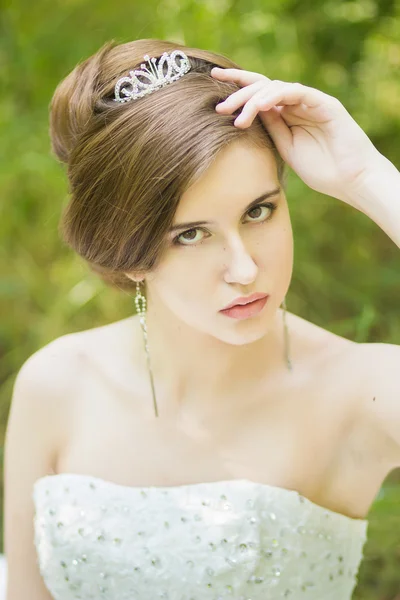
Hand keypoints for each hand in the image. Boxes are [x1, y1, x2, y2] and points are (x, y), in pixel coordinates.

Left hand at [211, 67, 380, 207]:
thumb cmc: (321, 170)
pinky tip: (260, 106)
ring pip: (276, 87)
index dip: (236, 87)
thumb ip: (271, 129)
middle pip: (263, 87)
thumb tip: (248, 113)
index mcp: (286, 115)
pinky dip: (276, 96)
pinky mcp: (324, 103)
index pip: (258, 94)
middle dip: (238, 92)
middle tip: (219, 107)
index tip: (213, 84)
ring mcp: (310, 101)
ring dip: (253, 99)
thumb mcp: (286, 149)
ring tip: (237, 116)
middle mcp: (297, 104)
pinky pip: (296, 92)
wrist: (350, 181)